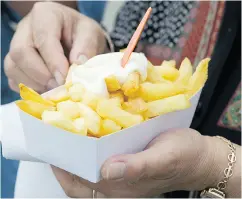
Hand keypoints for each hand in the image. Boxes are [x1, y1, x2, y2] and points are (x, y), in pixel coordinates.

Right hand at [4, 2, 106, 92]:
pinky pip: (13, 79)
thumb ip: (87, 46)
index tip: (64, 78)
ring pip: (13, 67)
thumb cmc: (82, 34)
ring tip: (55, 90)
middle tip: (60, 87)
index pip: (43, 38)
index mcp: (45, 15)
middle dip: (41, 75)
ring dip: (34, 84)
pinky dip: (29, 89)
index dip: (53, 61)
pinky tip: (46, 91)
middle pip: (21, 53)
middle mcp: (25, 28)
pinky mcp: (15, 62)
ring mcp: (17, 45)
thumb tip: (77, 64)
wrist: (76, 38)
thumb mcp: (91, 34)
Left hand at [52, 128, 224, 196]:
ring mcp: (123, 178)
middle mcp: (119, 187)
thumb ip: (138, 166)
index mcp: (124, 188)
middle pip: (80, 181)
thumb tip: (107, 170)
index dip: (64, 170)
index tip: (54, 148)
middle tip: (58, 139)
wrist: (200, 157)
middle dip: (65, 163)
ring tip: (68, 136)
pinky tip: (90, 136)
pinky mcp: (128, 168)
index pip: (82, 185)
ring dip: (76, 157)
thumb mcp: (165, 157)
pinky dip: (91, 152)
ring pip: (88, 172)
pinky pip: (101, 163)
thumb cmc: (185, 156)